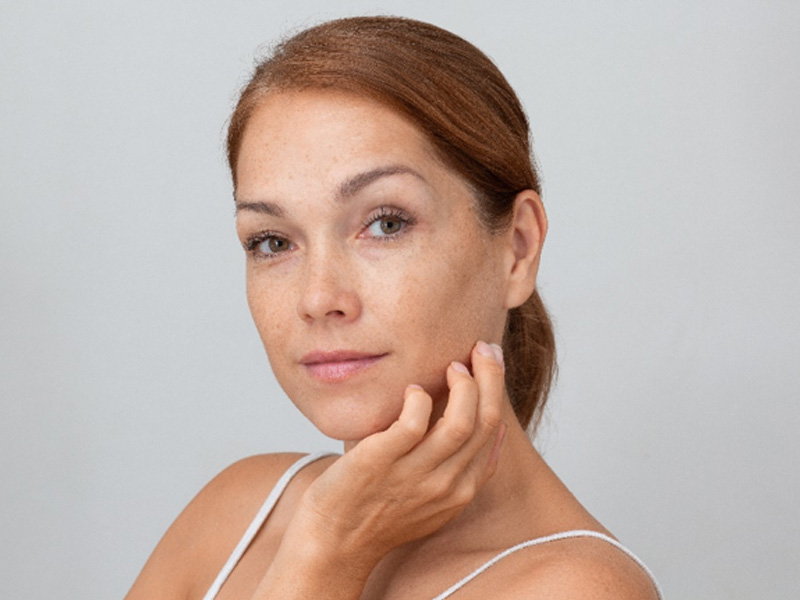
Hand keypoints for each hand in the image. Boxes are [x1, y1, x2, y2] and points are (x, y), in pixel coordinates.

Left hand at [290, 340, 507, 567]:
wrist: (333, 544)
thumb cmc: (379, 513)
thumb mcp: (434, 500)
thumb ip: (462, 468)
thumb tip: (492, 428)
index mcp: (461, 491)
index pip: (493, 432)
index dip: (496, 389)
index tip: (489, 361)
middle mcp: (444, 485)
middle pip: (485, 422)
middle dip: (490, 377)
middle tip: (481, 348)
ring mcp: (413, 475)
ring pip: (460, 424)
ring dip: (463, 386)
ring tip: (451, 366)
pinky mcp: (379, 463)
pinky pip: (412, 423)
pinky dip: (418, 399)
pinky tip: (411, 389)